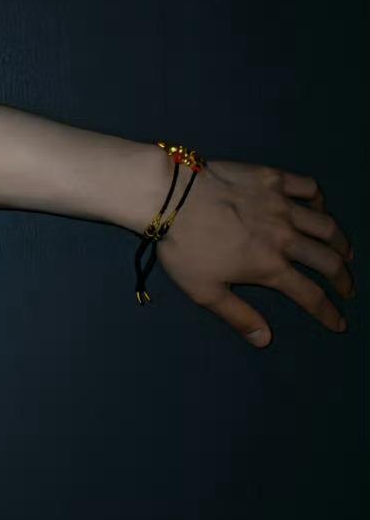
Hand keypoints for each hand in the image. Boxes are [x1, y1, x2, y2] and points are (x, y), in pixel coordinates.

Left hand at [152, 159, 354, 347]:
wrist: (170, 197)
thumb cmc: (184, 247)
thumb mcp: (204, 291)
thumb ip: (237, 316)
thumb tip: (265, 340)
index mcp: (270, 267)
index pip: (310, 295)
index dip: (328, 313)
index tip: (340, 324)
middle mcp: (285, 237)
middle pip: (328, 261)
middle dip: (343, 279)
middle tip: (347, 287)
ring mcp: (282, 206)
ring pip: (326, 225)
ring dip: (340, 242)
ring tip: (345, 252)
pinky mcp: (273, 179)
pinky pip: (308, 188)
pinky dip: (319, 200)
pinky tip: (317, 208)